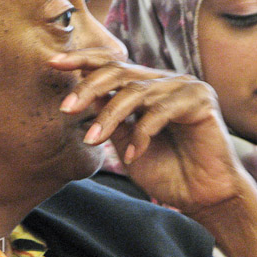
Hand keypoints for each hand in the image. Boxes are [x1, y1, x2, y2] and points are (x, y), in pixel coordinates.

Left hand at [49, 48, 243, 212]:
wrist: (203, 197)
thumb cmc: (166, 170)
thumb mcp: (125, 142)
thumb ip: (108, 117)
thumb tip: (81, 95)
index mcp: (147, 86)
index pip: (111, 64)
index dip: (82, 59)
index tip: (53, 62)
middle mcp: (164, 81)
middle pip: (119, 70)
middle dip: (88, 86)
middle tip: (66, 107)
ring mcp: (184, 87)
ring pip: (136, 91)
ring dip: (110, 117)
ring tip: (93, 140)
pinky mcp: (200, 100)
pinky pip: (161, 110)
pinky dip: (141, 133)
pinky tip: (131, 156)